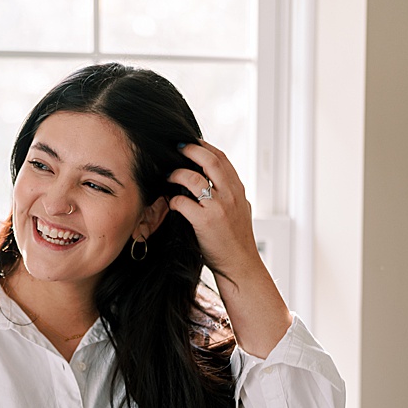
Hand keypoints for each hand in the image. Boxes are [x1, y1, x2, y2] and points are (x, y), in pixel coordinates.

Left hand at [166, 139, 290, 356]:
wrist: (240, 266)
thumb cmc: (233, 242)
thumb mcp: (237, 212)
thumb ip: (227, 195)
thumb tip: (210, 182)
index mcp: (238, 190)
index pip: (222, 159)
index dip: (205, 148)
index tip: (190, 142)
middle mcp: (231, 195)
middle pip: (211, 161)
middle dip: (191, 150)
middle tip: (175, 147)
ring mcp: (219, 208)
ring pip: (195, 179)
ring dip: (177, 174)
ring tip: (167, 175)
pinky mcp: (206, 222)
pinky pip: (183, 203)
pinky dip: (173, 200)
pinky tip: (169, 202)